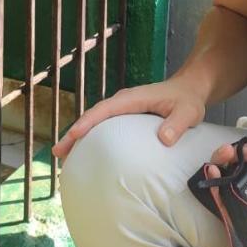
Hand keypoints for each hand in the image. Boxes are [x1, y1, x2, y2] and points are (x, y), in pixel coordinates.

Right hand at [52, 77, 206, 160]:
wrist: (189, 89)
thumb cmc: (187, 100)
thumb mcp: (188, 112)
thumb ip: (177, 124)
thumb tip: (163, 139)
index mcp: (132, 98)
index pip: (105, 110)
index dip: (89, 122)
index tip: (74, 134)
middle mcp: (122, 102)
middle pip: (93, 116)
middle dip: (74, 133)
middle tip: (58, 152)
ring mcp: (122, 109)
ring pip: (95, 121)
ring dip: (78, 136)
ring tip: (63, 156)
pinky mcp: (124, 117)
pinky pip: (103, 126)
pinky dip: (90, 137)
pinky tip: (84, 153)